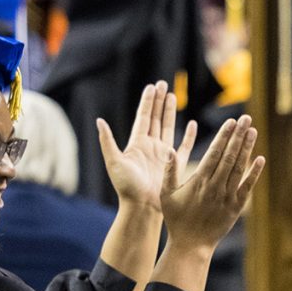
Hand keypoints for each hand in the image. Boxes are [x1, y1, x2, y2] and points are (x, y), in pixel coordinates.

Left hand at [98, 81, 194, 213]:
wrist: (142, 207)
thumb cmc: (127, 187)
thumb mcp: (114, 162)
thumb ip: (108, 141)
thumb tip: (99, 121)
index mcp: (137, 144)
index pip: (144, 117)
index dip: (148, 102)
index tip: (152, 86)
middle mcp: (151, 146)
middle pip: (156, 118)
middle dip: (159, 101)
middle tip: (164, 84)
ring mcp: (163, 155)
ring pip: (168, 127)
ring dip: (170, 112)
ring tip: (173, 96)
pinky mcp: (175, 165)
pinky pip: (185, 146)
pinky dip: (189, 135)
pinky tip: (191, 124)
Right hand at [160, 116, 261, 252]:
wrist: (191, 245)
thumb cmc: (176, 219)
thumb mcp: (166, 194)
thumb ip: (169, 171)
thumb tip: (169, 149)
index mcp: (199, 181)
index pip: (214, 153)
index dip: (224, 136)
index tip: (231, 122)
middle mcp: (215, 187)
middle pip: (229, 156)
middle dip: (238, 136)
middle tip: (246, 118)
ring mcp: (227, 197)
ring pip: (239, 168)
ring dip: (247, 149)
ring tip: (253, 131)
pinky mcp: (235, 208)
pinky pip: (247, 187)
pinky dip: (254, 173)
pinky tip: (260, 159)